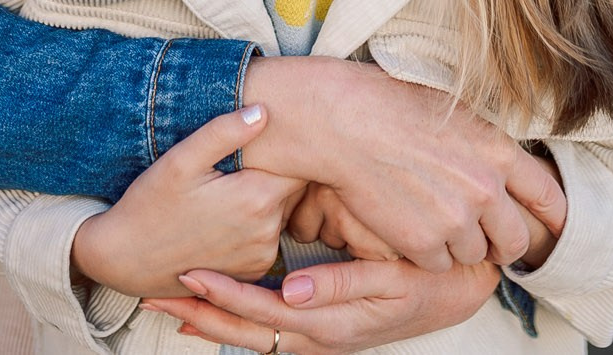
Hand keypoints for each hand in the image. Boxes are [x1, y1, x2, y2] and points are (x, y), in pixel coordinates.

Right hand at [71, 105, 306, 298]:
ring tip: (229, 188)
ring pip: (283, 212)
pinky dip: (257, 226)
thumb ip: (224, 133)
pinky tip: (226, 217)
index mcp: (257, 198)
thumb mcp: (180, 160)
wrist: (123, 259)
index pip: (299, 162)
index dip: (288, 146)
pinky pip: (269, 238)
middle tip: (244, 161)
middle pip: (294, 188)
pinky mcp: (253, 273)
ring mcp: (261, 256)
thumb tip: (264, 111)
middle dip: (277, 172)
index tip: (270, 137)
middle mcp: (268, 232)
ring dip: (267, 199)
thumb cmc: (149, 205)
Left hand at [143, 258, 499, 354]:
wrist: (458, 290)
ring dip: (212, 323)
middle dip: (199, 316)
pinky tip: (217, 315)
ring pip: (253, 336)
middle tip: (154, 299)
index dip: (224, 294)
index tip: (189, 275)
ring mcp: (319, 338)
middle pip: (246, 332)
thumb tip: (291, 290)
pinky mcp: (322, 330)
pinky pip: (269, 333)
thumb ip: (340, 283)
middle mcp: (318, 337)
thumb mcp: (391, 278)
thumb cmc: (428, 277)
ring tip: (172, 308)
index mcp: (331, 323)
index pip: (263, 311)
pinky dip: (237, 325)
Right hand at [241, 57, 566, 270]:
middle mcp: (486, 189)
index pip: (548, 197)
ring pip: (473, 255)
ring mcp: (456, 219)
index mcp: (499, 151)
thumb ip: (485, 145)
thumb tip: (500, 164)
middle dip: (501, 243)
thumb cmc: (389, 104)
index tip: (549, 228)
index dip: (550, 218)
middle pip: (515, 240)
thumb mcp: (453, 110)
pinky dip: (422, 253)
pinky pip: (437, 264)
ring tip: (426, 217)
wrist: (342, 121)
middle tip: (480, 236)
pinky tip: (403, 224)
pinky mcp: (424, 242)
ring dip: (455, 245)